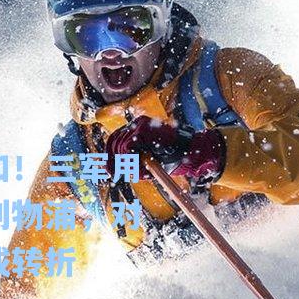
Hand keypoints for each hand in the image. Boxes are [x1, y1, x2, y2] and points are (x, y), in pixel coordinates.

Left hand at [105, 115, 226, 184]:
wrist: (191, 152)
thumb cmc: (172, 157)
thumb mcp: (148, 159)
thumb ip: (132, 160)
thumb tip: (111, 168)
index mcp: (136, 129)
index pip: (115, 140)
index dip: (108, 156)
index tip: (107, 170)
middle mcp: (136, 124)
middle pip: (113, 142)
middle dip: (112, 161)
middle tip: (115, 174)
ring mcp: (139, 125)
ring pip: (120, 147)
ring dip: (128, 164)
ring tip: (141, 173)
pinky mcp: (143, 129)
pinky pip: (127, 148)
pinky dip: (132, 161)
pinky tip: (142, 169)